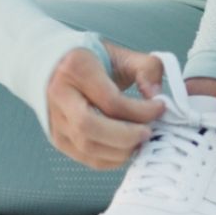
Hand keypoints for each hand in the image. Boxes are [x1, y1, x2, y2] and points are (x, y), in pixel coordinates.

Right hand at [45, 39, 168, 169]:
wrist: (61, 66)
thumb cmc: (95, 60)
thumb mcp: (123, 55)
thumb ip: (147, 69)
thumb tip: (156, 96)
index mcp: (76, 69)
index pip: (110, 100)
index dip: (140, 111)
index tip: (160, 108)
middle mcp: (59, 95)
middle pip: (89, 128)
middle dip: (126, 137)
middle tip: (148, 132)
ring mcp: (55, 120)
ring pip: (87, 147)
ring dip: (121, 150)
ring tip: (140, 140)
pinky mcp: (58, 138)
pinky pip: (87, 158)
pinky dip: (112, 159)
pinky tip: (127, 148)